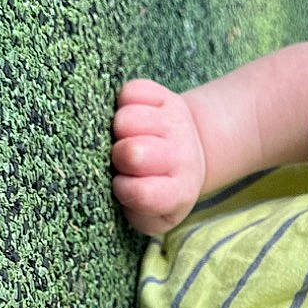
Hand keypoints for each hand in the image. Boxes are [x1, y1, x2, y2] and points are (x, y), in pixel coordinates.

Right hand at [110, 79, 206, 235]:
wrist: (188, 154)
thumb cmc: (158, 189)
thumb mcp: (152, 216)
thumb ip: (136, 214)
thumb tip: (119, 191)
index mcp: (177, 192)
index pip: (140, 192)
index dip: (123, 189)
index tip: (124, 185)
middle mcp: (181, 157)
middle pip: (133, 152)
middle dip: (119, 156)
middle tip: (125, 159)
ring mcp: (175, 124)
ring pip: (127, 119)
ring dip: (119, 129)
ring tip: (127, 137)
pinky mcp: (166, 98)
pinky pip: (131, 91)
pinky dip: (124, 102)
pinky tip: (134, 116)